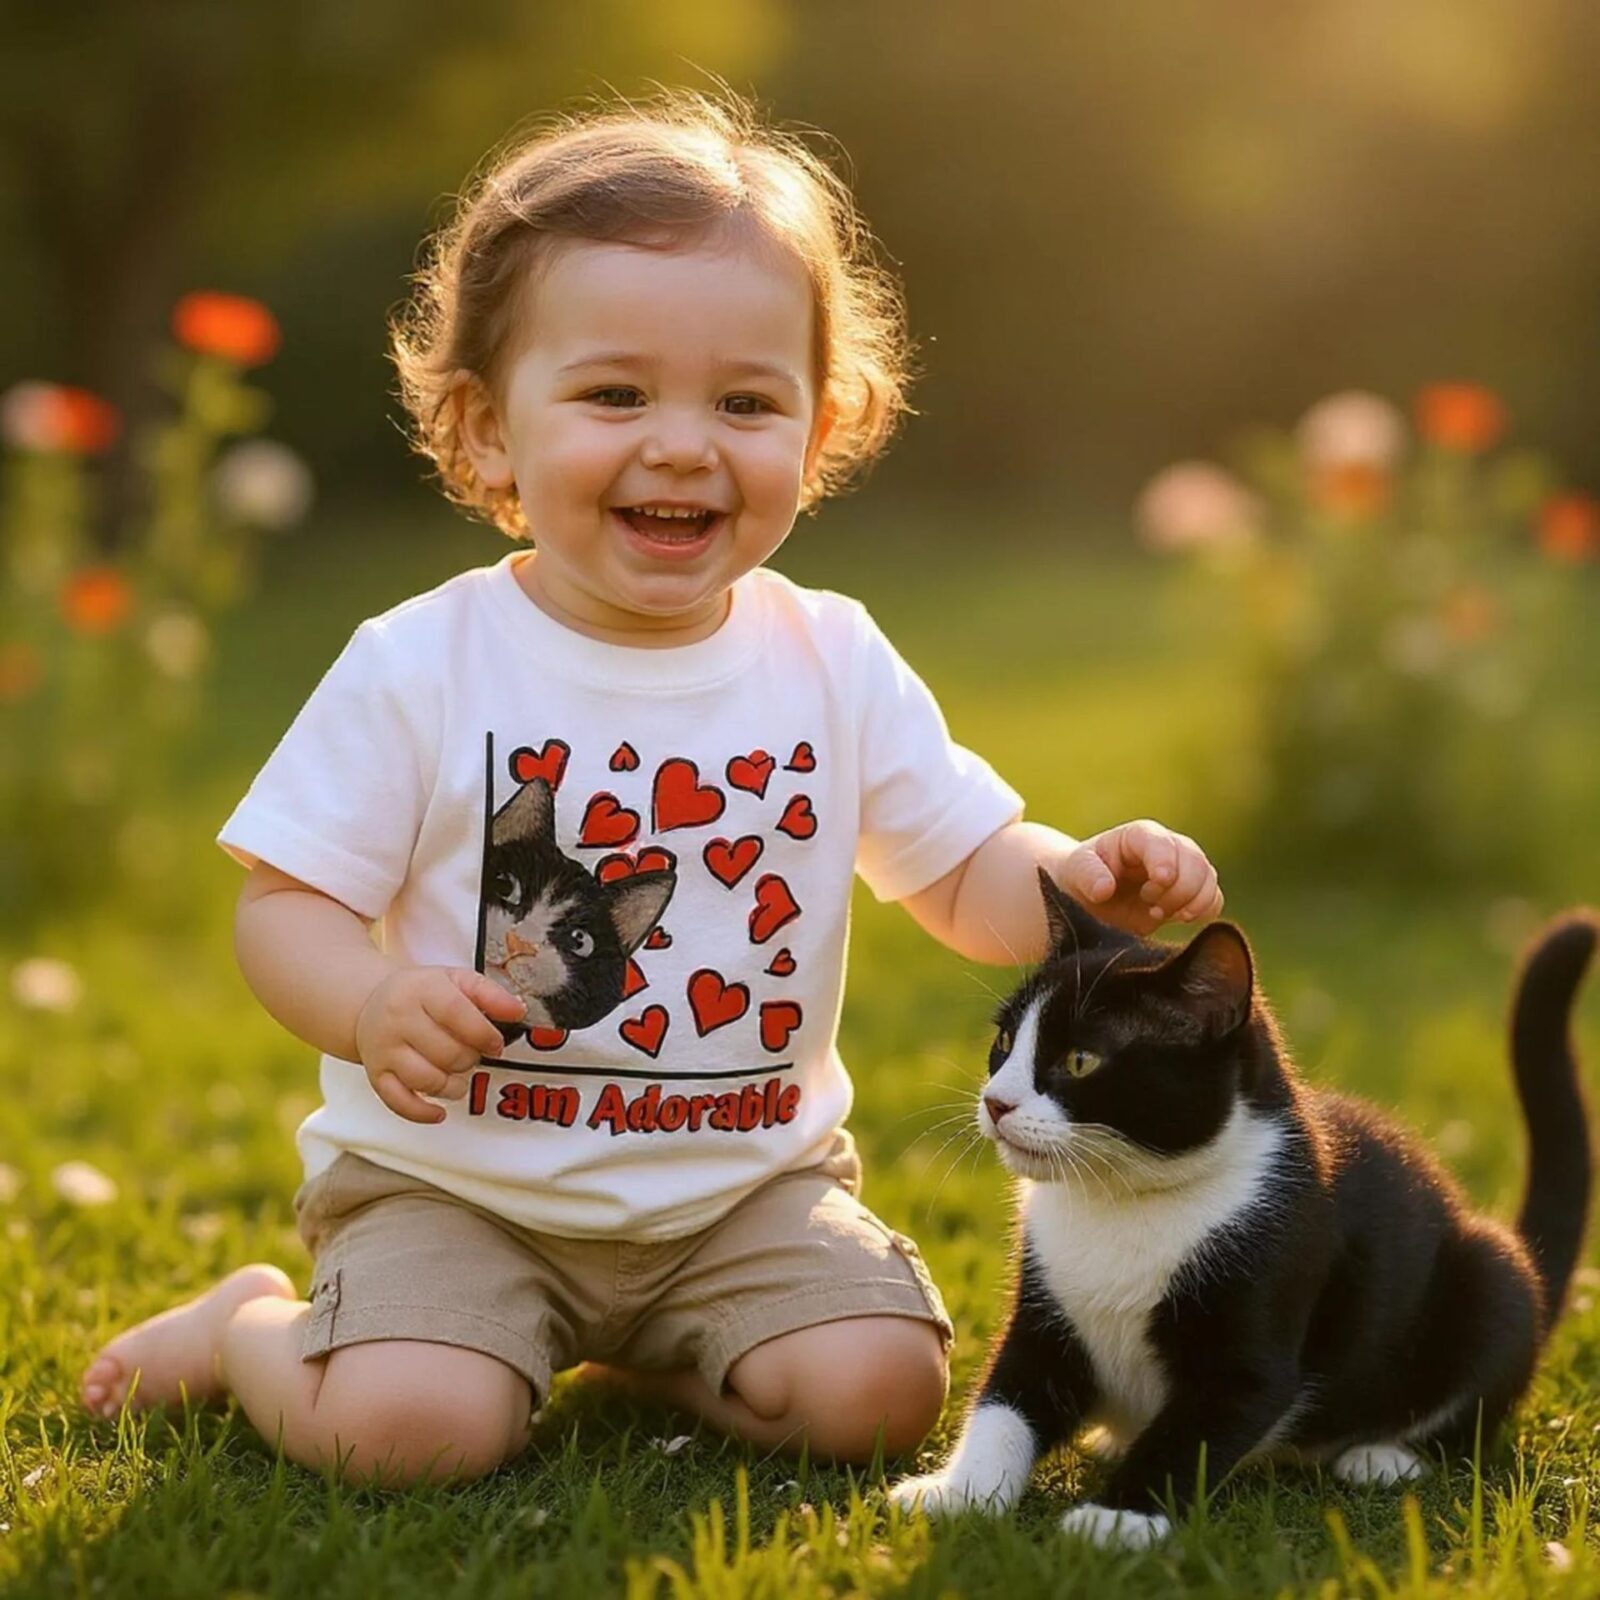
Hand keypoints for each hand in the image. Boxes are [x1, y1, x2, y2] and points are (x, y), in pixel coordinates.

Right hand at [353, 967, 526, 1123]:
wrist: (372, 1003)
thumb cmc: (422, 994)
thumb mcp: (457, 980)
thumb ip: (490, 994)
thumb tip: (518, 1011)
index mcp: (421, 990)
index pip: (455, 1013)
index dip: (483, 1033)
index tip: (496, 1044)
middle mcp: (398, 1019)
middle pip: (446, 1052)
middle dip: (470, 1059)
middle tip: (473, 1054)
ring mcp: (384, 1050)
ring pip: (427, 1080)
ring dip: (454, 1086)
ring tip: (459, 1075)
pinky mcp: (376, 1075)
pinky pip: (399, 1102)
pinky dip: (423, 1112)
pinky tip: (440, 1112)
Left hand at [1059, 819, 1222, 934]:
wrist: (1093, 895)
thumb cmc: (1083, 877)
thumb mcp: (1076, 872)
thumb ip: (1088, 875)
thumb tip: (1105, 889)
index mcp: (1138, 837)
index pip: (1161, 842)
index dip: (1165, 860)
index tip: (1159, 881)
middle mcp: (1167, 847)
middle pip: (1194, 861)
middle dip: (1177, 888)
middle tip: (1149, 903)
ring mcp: (1183, 869)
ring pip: (1208, 879)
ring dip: (1190, 901)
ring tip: (1158, 912)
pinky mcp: (1191, 892)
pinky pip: (1214, 899)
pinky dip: (1202, 911)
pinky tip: (1178, 918)